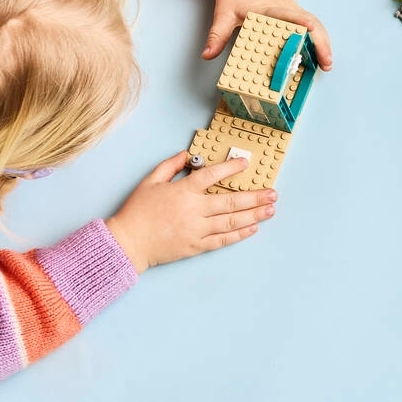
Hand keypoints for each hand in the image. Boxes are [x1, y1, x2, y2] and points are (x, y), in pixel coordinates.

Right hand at [106, 154, 275, 271]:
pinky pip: (223, 240)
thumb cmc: (137, 211)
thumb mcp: (150, 181)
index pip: (212, 176)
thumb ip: (170, 166)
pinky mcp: (196, 246)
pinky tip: (253, 228)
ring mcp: (197, 230)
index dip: (231, 168)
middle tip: (273, 193)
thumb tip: (186, 154)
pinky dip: (239, 234)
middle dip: (255, 197)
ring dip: (254, 214)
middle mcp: (194, 210)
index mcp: (183, 191)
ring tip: (270, 209)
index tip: (245, 164)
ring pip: (232, 221)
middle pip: (231, 202)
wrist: (128, 242)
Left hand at [204, 0, 333, 67]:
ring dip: (323, 42)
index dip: (301, 23)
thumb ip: (217, 35)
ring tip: (326, 63)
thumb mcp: (224, 12)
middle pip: (311, 22)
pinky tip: (319, 54)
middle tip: (326, 63)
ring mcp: (293, 9)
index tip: (311, 31)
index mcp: (270, 6)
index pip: (289, 14)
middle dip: (321, 42)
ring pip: (315, 24)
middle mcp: (286, 7)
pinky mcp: (294, 11)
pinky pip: (311, 25)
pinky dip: (318, 38)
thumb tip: (207, 55)